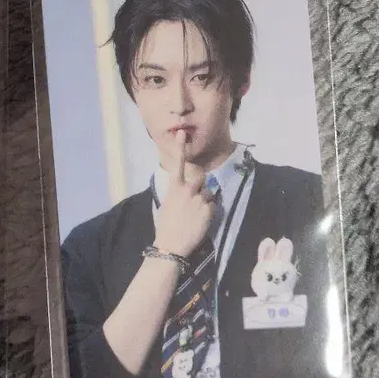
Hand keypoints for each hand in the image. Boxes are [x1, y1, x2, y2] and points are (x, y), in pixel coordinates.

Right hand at [153, 129, 215, 257]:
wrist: (172, 244)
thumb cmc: (165, 225)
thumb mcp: (166, 204)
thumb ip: (176, 193)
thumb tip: (183, 190)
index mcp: (174, 187)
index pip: (178, 164)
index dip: (180, 147)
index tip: (182, 133)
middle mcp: (188, 190)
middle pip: (202, 178)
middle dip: (202, 185)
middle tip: (196, 198)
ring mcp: (199, 199)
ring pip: (209, 193)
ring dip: (206, 200)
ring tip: (197, 214)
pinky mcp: (209, 210)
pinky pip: (213, 205)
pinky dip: (209, 211)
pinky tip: (201, 220)